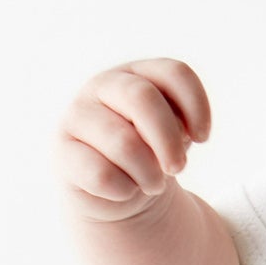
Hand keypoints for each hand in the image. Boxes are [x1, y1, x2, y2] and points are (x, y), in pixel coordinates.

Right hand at [52, 58, 212, 222]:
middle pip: (143, 98)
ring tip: (152, 184)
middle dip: (168, 140)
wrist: (117, 191)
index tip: (203, 138)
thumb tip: (171, 135)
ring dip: (150, 174)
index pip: (174, 73)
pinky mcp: (63, 152)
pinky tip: (125, 190)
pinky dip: (125, 190)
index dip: (196, 106)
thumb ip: (176, 125)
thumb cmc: (151, 154)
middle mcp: (102, 85)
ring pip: (124, 143)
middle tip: (179, 168)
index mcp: (137, 75)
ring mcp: (77, 116)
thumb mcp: (172, 134)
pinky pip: (102, 175)